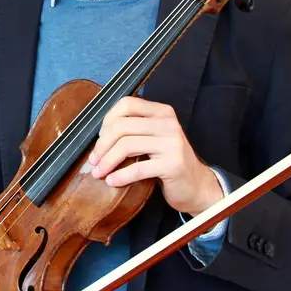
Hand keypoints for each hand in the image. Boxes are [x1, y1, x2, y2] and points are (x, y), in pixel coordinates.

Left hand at [88, 96, 224, 217]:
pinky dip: (120, 176)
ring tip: (99, 173)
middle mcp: (168, 123)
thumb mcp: (154, 139)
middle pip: (122, 126)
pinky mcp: (173, 164)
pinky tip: (112, 181)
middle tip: (94, 161)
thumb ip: (134, 130)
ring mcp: (172, 143)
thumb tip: (99, 136)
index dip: (107, 121)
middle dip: (102, 145)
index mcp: (162, 112)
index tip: (100, 140)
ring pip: (126, 146)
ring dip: (107, 162)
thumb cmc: (168, 163)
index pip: (126, 104)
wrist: (196, 186)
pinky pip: (137, 168)